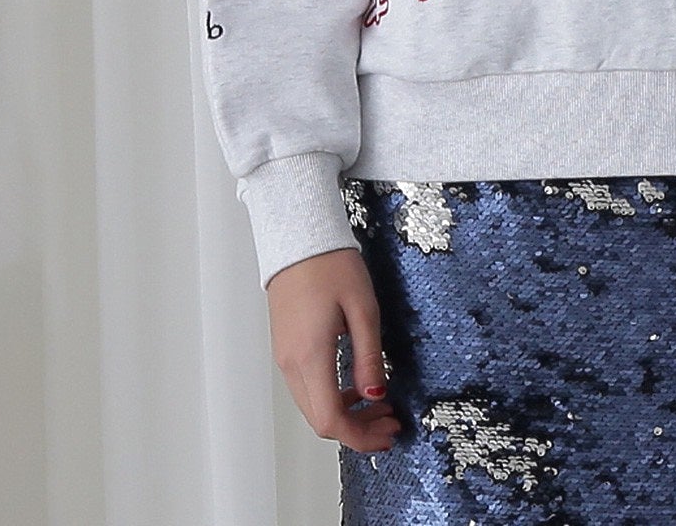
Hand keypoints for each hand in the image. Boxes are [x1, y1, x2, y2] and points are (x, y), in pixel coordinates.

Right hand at [266, 247, 402, 453]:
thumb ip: (369, 355)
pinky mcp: (287, 348)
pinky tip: (356, 384)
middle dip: (358, 429)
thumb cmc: (331, 265)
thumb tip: (376, 394)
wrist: (299, 239)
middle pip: (320, 420)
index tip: (387, 433)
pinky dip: (332, 396)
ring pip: (313, 406)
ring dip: (346, 413)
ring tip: (379, 402)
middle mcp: (292, 364)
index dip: (361, 436)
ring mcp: (285, 357)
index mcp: (311, 357)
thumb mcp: (363, 309)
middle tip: (389, 421)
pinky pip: (308, 387)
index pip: (331, 420)